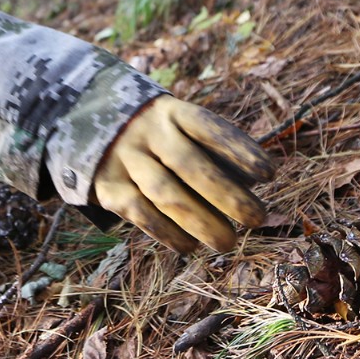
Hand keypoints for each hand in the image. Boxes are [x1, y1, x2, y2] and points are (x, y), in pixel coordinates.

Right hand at [93, 96, 275, 252]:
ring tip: (228, 242)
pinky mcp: (107, 184)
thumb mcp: (179, 130)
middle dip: (226, 194)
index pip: (208, 128)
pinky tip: (189, 246)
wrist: (90, 128)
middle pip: (188, 163)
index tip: (269, 173)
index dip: (238, 149)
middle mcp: (147, 131)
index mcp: (172, 112)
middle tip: (257, 218)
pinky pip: (140, 212)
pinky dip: (167, 232)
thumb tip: (246, 189)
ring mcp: (124, 157)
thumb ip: (210, 155)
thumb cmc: (159, 139)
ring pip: (164, 192)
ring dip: (199, 221)